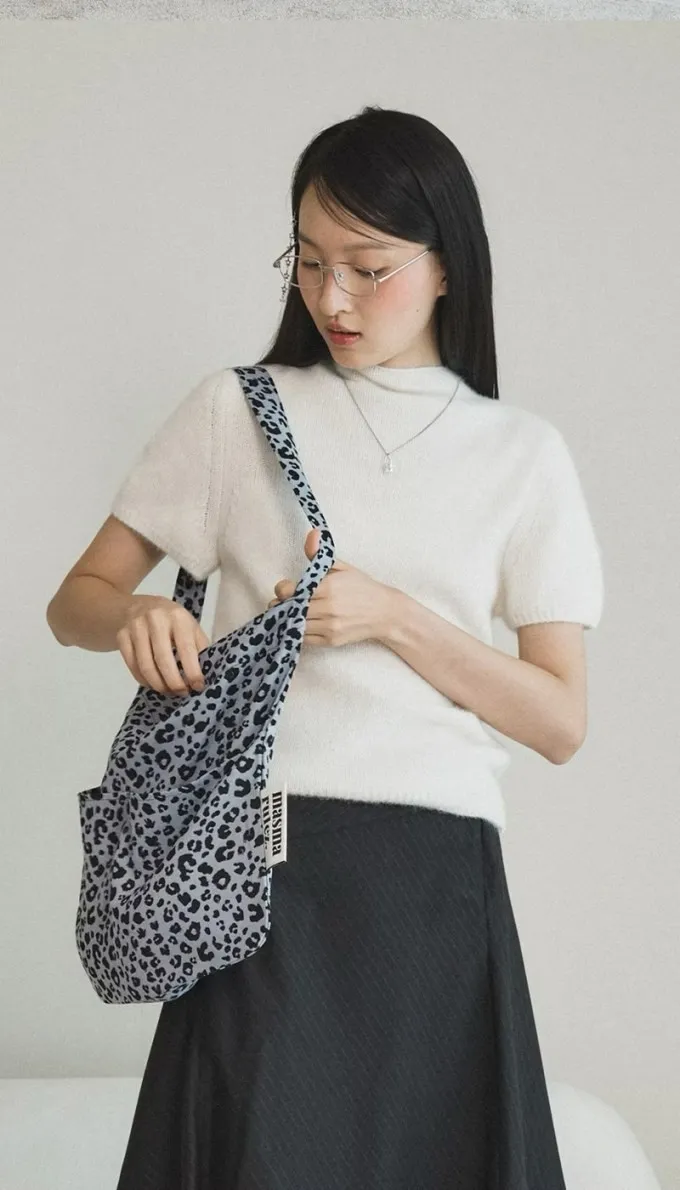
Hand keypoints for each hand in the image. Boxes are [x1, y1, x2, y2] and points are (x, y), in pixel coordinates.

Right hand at [116, 594, 208, 696]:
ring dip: (159, 685)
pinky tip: (153, 683)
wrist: (139, 606)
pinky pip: (132, 666)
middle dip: (174, 683)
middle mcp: (155, 619)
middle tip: (182, 693)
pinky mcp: (121, 636)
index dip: (193, 672)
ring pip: (145, 666)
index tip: (197, 687)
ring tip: (169, 691)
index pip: (186, 649)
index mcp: (178, 617)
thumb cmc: (172, 621)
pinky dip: (144, 680)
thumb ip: (199, 648)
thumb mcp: (190, 627)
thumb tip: (206, 675)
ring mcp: (136, 627)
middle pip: (163, 660)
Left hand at [266, 528, 392, 647]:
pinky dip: (299, 631)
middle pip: (291, 609)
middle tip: (282, 601)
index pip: (293, 592)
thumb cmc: (362, 588)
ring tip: (291, 611)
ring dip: (289, 618)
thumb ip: (320, 554)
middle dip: (283, 604)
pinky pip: (304, 638)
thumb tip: (312, 533)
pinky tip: (302, 622)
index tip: (286, 588)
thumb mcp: (343, 567)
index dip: (284, 590)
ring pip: (296, 625)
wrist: (385, 613)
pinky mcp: (331, 640)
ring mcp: (330, 626)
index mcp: (329, 587)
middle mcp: (328, 608)